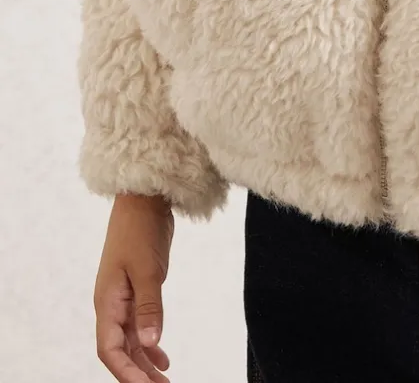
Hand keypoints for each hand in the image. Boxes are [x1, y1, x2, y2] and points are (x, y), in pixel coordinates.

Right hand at [93, 192, 174, 381]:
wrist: (144, 200)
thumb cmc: (140, 231)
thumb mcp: (147, 270)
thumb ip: (149, 307)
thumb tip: (149, 344)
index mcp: (107, 302)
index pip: (109, 349)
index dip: (126, 372)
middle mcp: (111, 305)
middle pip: (120, 350)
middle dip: (137, 374)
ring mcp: (123, 299)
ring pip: (131, 341)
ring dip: (145, 362)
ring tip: (164, 381)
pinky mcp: (137, 291)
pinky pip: (139, 326)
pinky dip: (150, 343)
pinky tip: (163, 358)